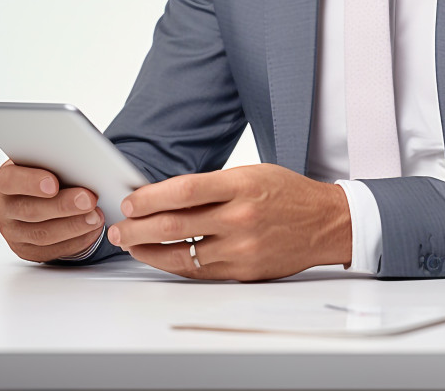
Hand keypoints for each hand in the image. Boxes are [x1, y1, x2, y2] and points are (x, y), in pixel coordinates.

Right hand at [0, 160, 104, 261]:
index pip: (9, 181)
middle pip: (30, 210)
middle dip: (63, 206)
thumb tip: (81, 162)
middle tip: (88, 200)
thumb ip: (56, 162)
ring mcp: (13, 231)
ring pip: (42, 234)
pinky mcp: (26, 250)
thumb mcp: (47, 161)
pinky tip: (90, 230)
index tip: (53, 184)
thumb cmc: (47, 172)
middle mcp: (4, 207)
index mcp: (5, 180)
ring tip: (95, 216)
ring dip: (73, 225)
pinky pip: (51, 250)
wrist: (42, 194)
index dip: (30, 182)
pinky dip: (75, 240)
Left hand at [106, 163, 351, 280]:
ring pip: (182, 253)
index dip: (151, 197)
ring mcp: (242, 248)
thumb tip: (166, 194)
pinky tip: (160, 257)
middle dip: (138, 228)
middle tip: (119, 227)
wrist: (325, 222)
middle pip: (175, 224)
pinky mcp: (243, 271)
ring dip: (149, 250)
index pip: (185, 191)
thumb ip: (212, 185)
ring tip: (130, 245)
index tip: (131, 201)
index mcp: (241, 185)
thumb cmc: (287, 192)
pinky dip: (174, 264)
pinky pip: (199, 271)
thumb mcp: (251, 174)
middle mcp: (240, 217)